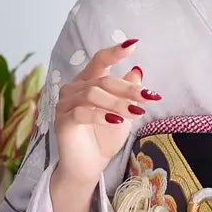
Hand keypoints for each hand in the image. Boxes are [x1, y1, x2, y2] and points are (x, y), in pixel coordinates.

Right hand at [53, 39, 160, 188]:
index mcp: (87, 82)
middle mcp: (73, 89)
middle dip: (128, 88)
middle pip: (102, 80)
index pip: (100, 61)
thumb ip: (127, 93)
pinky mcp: (62, 121)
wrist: (88, 167)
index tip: (134, 44)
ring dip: (118, 103)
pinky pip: (82, 112)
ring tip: (136, 113)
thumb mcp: (122, 114)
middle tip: (149, 97)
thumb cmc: (104, 139)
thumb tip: (137, 70)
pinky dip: (101, 115)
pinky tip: (116, 121)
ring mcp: (65, 104)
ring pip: (93, 94)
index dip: (115, 51)